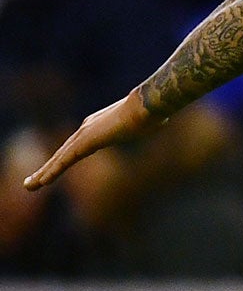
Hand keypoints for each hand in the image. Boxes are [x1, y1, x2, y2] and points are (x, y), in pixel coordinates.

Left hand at [23, 90, 159, 190]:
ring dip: (45, 173)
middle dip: (50, 166)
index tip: (58, 165)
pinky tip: (42, 181)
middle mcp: (88, 127)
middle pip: (65, 151)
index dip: (67, 157)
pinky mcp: (86, 141)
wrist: (148, 105)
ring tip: (31, 186)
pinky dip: (52, 171)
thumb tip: (163, 120)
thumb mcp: (149, 122)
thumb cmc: (153, 112)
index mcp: (101, 124)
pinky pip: (65, 160)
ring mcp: (85, 133)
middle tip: (35, 181)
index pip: (79, 145)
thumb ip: (148, 124)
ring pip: (60, 158)